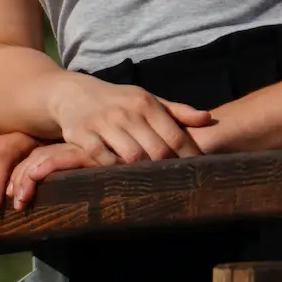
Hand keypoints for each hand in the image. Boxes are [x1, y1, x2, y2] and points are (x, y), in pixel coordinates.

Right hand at [8, 82, 215, 197]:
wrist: (72, 94)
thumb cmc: (119, 101)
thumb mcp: (147, 100)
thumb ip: (177, 111)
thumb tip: (208, 118)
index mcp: (146, 103)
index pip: (174, 135)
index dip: (188, 156)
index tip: (198, 173)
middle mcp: (126, 112)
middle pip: (156, 150)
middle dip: (169, 169)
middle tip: (178, 185)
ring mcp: (103, 123)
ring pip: (131, 156)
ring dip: (144, 173)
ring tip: (155, 187)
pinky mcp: (81, 135)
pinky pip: (103, 160)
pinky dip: (115, 171)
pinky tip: (123, 179)